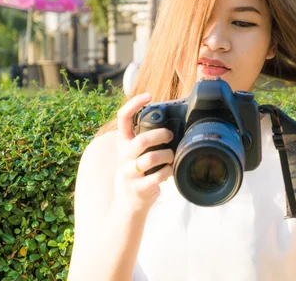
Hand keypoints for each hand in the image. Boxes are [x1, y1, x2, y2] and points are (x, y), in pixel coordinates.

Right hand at [113, 93, 174, 213]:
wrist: (129, 199)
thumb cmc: (140, 168)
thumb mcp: (136, 150)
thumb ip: (146, 137)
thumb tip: (173, 121)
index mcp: (123, 142)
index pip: (122, 117)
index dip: (134, 103)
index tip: (149, 95)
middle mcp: (123, 155)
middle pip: (142, 140)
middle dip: (161, 136)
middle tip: (170, 136)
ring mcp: (129, 172)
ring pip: (151, 158)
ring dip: (167, 156)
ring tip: (172, 156)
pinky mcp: (139, 187)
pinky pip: (158, 176)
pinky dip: (168, 172)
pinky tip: (169, 171)